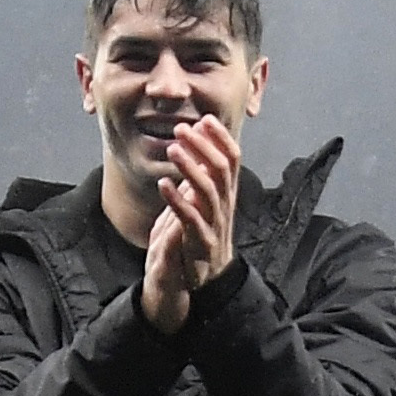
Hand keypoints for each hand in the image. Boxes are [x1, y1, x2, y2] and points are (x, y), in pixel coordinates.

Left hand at [139, 115, 240, 333]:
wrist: (205, 277)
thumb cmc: (201, 233)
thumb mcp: (205, 199)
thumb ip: (203, 171)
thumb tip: (199, 137)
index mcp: (227, 193)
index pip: (232, 158)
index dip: (221, 137)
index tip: (205, 118)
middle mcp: (225, 205)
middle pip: (222, 169)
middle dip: (203, 146)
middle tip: (182, 127)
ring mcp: (215, 224)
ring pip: (209, 190)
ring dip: (191, 167)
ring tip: (173, 148)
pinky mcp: (200, 242)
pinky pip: (190, 218)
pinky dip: (177, 199)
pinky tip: (163, 183)